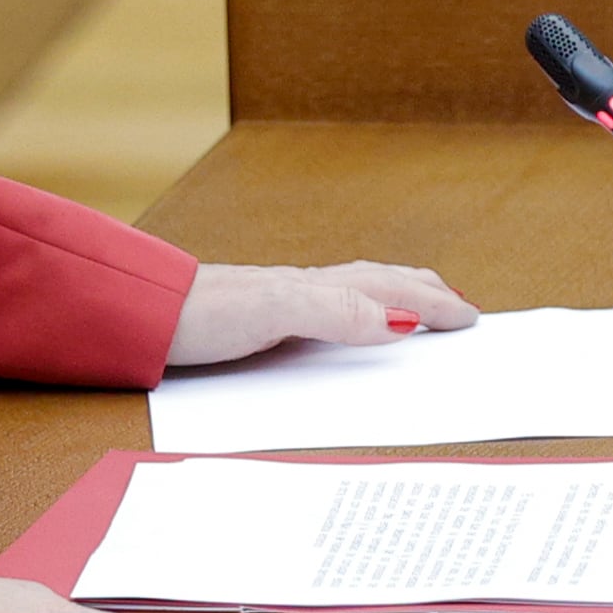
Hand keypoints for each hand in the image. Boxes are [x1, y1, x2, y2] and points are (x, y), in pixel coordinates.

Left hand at [167, 259, 477, 369]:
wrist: (142, 317)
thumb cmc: (200, 312)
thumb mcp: (277, 311)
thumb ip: (338, 313)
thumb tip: (401, 323)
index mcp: (319, 288)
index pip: (393, 293)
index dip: (434, 305)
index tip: (470, 318)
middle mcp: (306, 291)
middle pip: (380, 284)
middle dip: (425, 294)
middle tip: (460, 307)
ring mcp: (284, 303)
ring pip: (356, 294)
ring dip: (394, 300)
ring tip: (417, 311)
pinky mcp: (261, 322)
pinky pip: (328, 313)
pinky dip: (356, 316)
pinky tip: (343, 329)